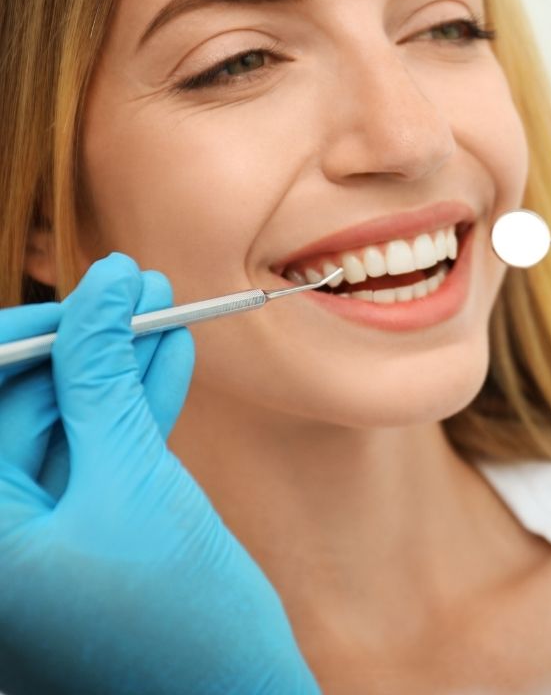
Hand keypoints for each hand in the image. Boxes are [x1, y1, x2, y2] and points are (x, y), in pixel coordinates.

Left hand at [0, 254, 317, 694]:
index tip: (92, 293)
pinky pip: (95, 467)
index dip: (31, 337)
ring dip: (116, 372)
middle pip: (18, 412)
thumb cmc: (179, 621)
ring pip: (65, 433)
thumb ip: (102, 377)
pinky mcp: (83, 550)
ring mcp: (36, 550)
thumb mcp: (134, 481)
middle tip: (142, 291)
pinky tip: (170, 364)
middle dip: (82, 347)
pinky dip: (132, 416)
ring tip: (167, 312)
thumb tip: (104, 283)